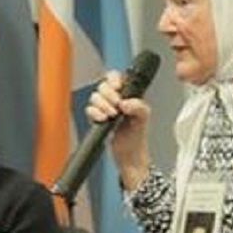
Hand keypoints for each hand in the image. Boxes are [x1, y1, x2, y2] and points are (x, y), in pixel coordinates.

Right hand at [84, 71, 151, 189]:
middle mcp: (115, 99)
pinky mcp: (96, 117)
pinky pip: (89, 109)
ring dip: (102, 105)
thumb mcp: (143, 119)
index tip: (118, 87)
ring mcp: (105, 108)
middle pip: (103, 85)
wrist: (128, 155)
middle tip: (117, 106)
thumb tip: (126, 102)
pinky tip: (103, 119)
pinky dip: (95, 113)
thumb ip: (138, 107)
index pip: (116, 77)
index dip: (114, 79)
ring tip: (111, 115)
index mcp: (127, 94)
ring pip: (95, 96)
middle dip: (109, 95)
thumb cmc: (137, 137)